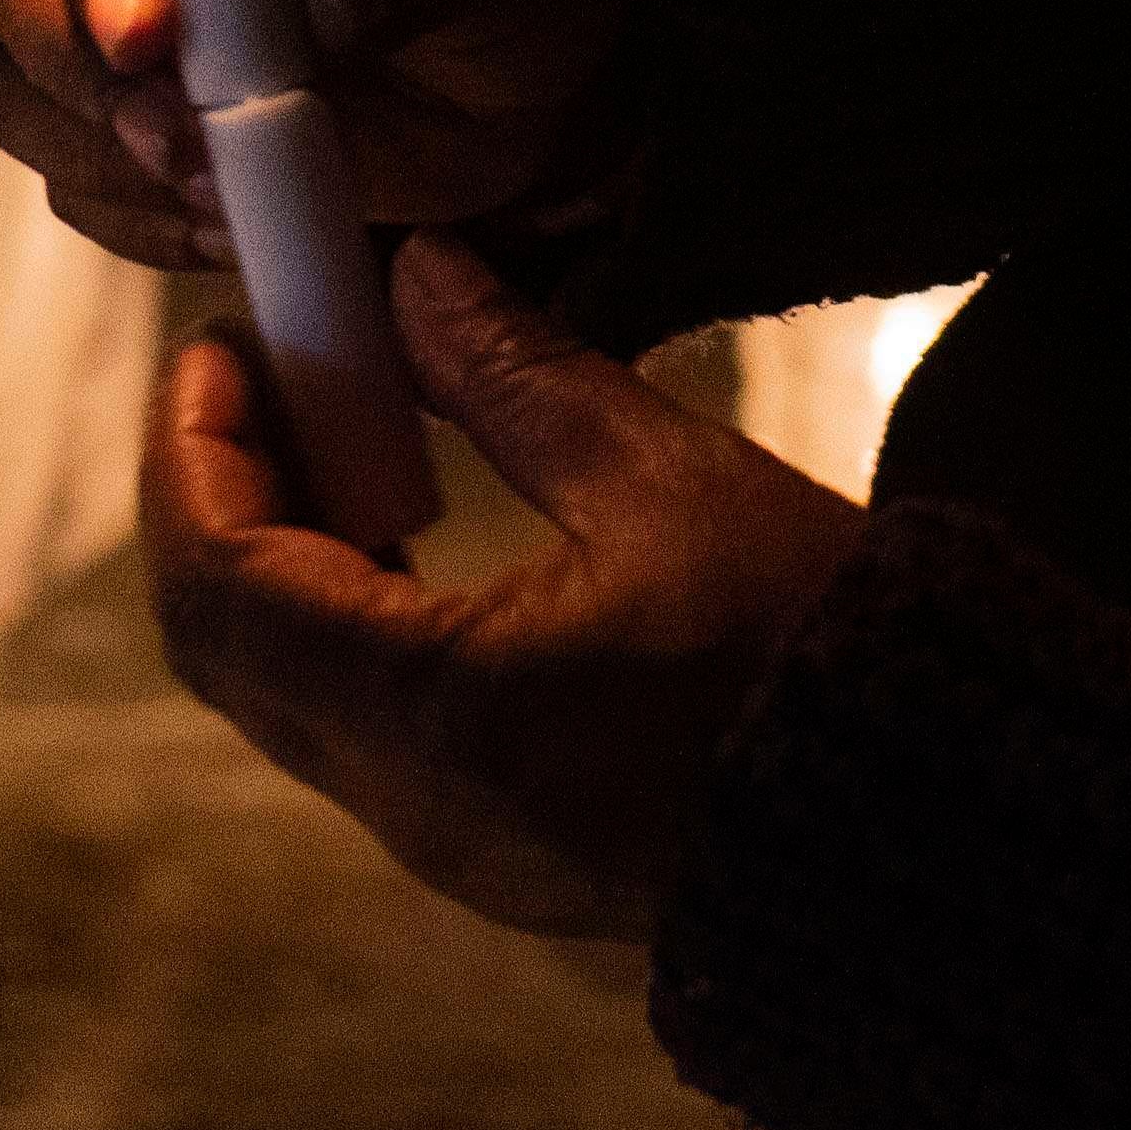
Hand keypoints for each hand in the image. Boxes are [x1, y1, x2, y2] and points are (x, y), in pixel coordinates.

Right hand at [0, 0, 643, 265]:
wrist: (541, 51)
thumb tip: (315, 3)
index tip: (150, 39)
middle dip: (86, 77)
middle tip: (187, 144)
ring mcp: (122, 22)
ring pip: (16, 89)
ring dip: (109, 157)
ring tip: (227, 189)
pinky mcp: (136, 127)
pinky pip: (79, 187)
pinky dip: (142, 221)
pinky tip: (235, 219)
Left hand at [146, 234, 862, 940]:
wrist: (937, 830)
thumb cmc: (816, 654)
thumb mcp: (667, 481)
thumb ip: (517, 374)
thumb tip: (416, 274)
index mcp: (438, 713)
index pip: (222, 582)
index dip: (193, 451)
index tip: (225, 344)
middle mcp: (412, 806)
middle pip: (229, 646)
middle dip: (226, 492)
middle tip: (276, 367)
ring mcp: (451, 848)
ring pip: (286, 693)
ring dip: (286, 554)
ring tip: (353, 427)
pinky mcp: (497, 854)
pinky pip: (360, 732)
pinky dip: (347, 618)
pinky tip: (418, 527)